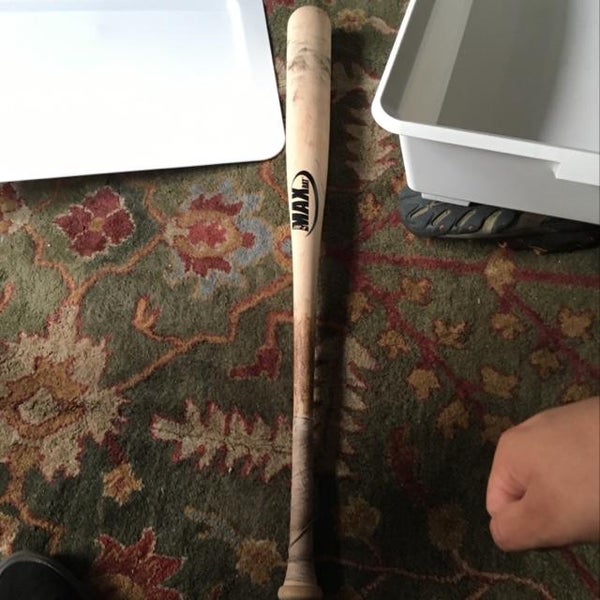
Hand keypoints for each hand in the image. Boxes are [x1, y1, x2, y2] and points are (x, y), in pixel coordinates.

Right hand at [486, 397, 599, 550]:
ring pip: (562, 476)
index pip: (499, 508)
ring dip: (582, 495)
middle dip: (559, 510)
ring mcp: (565, 421)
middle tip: (588, 513)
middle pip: (533, 490)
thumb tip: (500, 529)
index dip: (530, 528)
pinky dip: (597, 474)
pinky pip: (586, 460)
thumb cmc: (593, 483)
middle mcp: (530, 429)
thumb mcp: (546, 519)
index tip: (563, 525)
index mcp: (509, 449)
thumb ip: (509, 531)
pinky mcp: (596, 421)